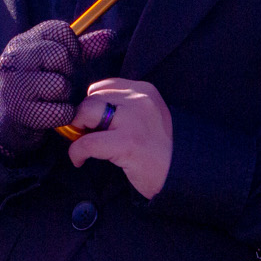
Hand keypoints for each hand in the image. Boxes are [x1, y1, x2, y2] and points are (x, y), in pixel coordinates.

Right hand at [0, 20, 117, 159]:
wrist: (11, 120)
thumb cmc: (40, 85)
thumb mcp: (57, 63)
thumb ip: (83, 48)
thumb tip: (110, 36)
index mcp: (22, 41)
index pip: (61, 31)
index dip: (72, 48)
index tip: (64, 62)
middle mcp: (13, 59)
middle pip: (61, 56)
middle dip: (69, 72)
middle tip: (60, 82)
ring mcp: (13, 85)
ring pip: (60, 84)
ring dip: (65, 96)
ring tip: (54, 98)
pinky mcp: (20, 112)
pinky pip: (59, 111)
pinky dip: (63, 115)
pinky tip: (53, 113)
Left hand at [68, 78, 171, 198]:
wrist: (183, 175)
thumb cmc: (159, 150)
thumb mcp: (145, 117)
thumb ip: (121, 108)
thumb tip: (82, 114)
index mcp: (144, 90)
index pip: (103, 86)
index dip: (91, 105)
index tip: (90, 122)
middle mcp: (140, 99)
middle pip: (92, 98)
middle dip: (82, 118)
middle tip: (84, 136)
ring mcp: (134, 119)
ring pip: (86, 113)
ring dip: (78, 130)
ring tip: (83, 146)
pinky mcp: (128, 142)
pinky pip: (88, 142)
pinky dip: (77, 152)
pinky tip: (80, 160)